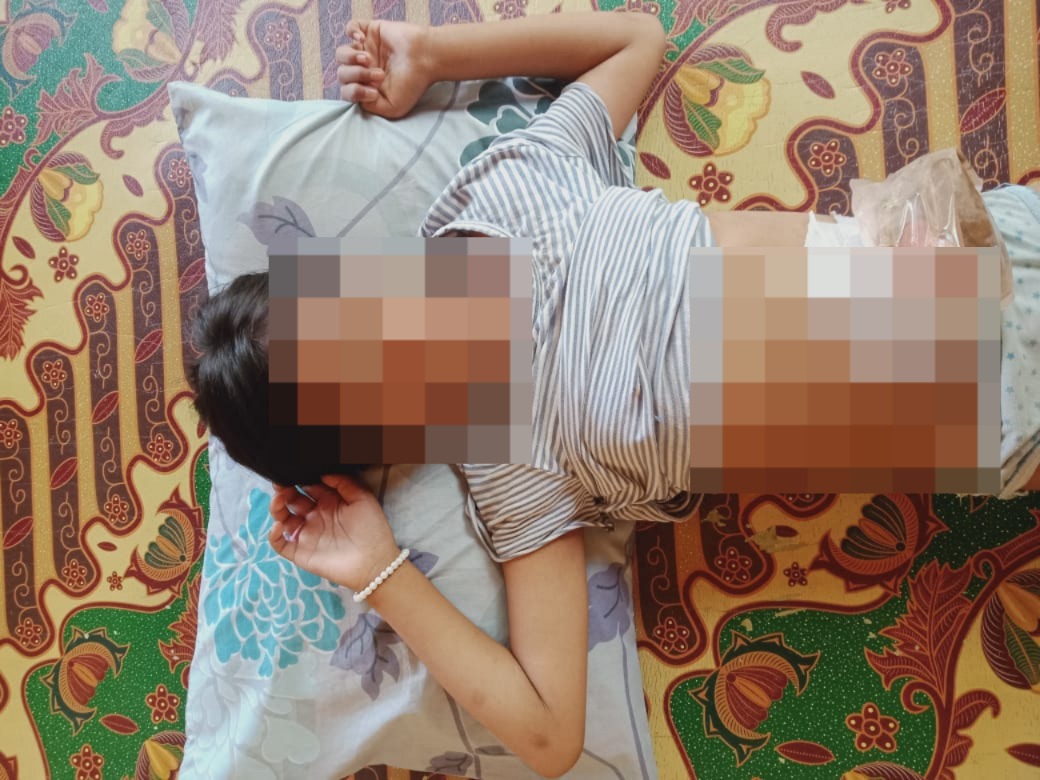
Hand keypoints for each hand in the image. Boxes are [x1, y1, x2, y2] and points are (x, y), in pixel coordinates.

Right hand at [268, 474, 400, 592]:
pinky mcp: (301, 552)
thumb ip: (343, 482)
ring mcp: (307, 534)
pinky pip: (280, 544)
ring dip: (276, 508)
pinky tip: (280, 525)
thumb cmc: (373, 529)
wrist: (375, 562)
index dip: (300, 479)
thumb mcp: (362, 498)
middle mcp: (315, 516)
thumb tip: (322, 474)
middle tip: (282, 484)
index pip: (308, 487)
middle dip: (284, 490)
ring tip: (279, 500)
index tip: (295, 471)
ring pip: (283, 519)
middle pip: (292, 500)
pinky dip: (274, 534)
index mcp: (329, 503)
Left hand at [336, 19, 432, 118]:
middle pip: (342, 73)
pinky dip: (351, 33)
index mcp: (368, 87)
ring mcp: (366, 49)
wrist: (426, 59)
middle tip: (379, 75)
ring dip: (350, 58)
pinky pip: (350, 27)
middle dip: (357, 75)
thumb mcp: (392, 108)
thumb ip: (370, 108)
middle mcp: (364, 69)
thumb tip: (357, 96)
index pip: (347, 90)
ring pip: (341, 53)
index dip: (354, 92)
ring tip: (368, 59)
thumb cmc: (413, 84)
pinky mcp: (371, 32)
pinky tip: (361, 40)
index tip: (373, 92)